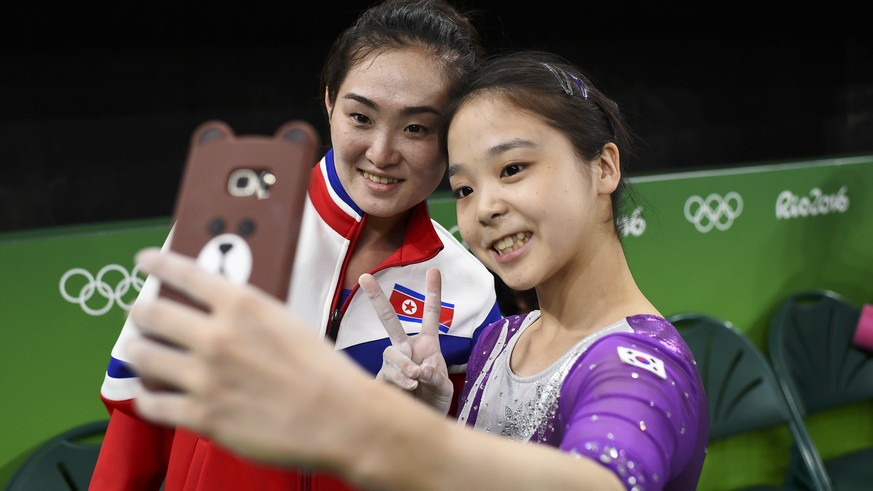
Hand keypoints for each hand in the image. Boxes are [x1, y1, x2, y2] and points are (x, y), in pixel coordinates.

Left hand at [125, 248, 375, 466]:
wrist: (339, 417)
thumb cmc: (322, 369)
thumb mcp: (286, 322)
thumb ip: (248, 314)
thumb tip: (220, 311)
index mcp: (242, 306)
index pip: (186, 273)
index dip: (158, 263)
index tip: (144, 261)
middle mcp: (216, 337)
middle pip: (152, 314)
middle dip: (140, 312)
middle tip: (139, 315)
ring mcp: (205, 378)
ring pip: (143, 356)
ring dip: (135, 351)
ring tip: (136, 351)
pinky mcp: (202, 416)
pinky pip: (153, 404)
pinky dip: (147, 397)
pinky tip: (150, 395)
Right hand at [358, 268, 452, 414]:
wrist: (422, 421)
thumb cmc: (435, 399)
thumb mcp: (444, 387)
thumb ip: (436, 376)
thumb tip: (418, 369)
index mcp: (427, 343)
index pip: (430, 315)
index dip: (432, 293)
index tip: (434, 269)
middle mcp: (406, 348)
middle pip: (389, 320)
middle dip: (376, 298)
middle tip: (364, 276)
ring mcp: (393, 362)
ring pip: (391, 352)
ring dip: (403, 363)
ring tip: (415, 379)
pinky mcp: (382, 378)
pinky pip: (387, 373)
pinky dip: (399, 379)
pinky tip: (409, 388)